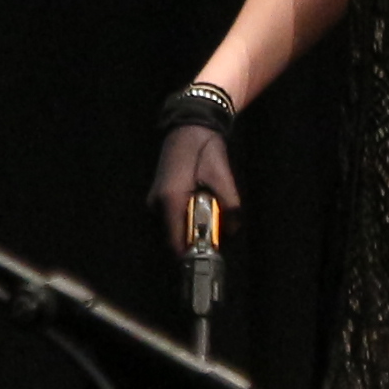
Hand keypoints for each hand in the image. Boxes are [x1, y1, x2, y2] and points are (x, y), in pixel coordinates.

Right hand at [151, 119, 240, 255]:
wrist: (189, 126)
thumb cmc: (205, 149)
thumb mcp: (224, 177)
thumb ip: (231, 206)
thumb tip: (232, 230)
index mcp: (171, 200)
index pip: (175, 241)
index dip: (190, 255)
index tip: (206, 262)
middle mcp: (157, 203)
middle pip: (173, 238)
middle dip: (193, 244)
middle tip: (214, 243)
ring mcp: (155, 199)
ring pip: (173, 228)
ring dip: (190, 231)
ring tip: (211, 223)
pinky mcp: (159, 196)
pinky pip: (172, 217)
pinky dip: (186, 220)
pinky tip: (202, 211)